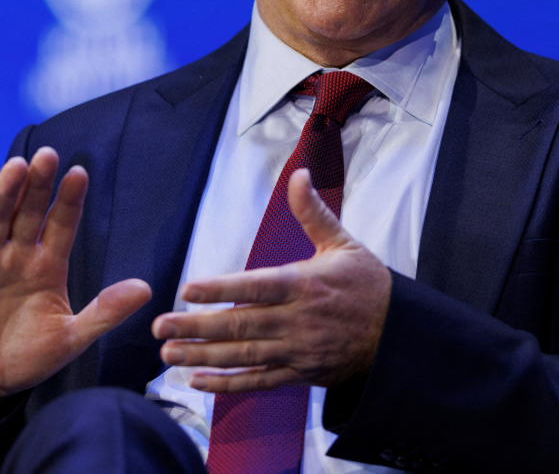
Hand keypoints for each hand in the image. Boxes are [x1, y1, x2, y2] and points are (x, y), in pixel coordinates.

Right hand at [0, 147, 150, 431]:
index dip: (69, 199)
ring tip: (19, 165)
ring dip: (6, 190)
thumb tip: (146, 288)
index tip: (80, 172)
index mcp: (49, 265)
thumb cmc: (28, 360)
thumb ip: (105, 312)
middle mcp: (19, 255)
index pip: (62, 223)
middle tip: (49, 155)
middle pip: (30, 210)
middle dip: (40, 184)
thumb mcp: (72, 337)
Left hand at [152, 168, 390, 392]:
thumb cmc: (367, 283)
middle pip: (241, 326)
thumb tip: (299, 174)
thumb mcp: (343, 243)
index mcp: (305, 285)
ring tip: (169, 354)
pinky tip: (198, 381)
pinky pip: (260, 381)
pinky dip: (228, 384)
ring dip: (203, 357)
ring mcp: (298, 350)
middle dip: (197, 327)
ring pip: (244, 357)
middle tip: (160, 327)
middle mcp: (298, 320)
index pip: (257, 287)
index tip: (187, 289)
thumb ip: (313, 212)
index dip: (221, 290)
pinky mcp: (300, 373)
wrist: (398, 333)